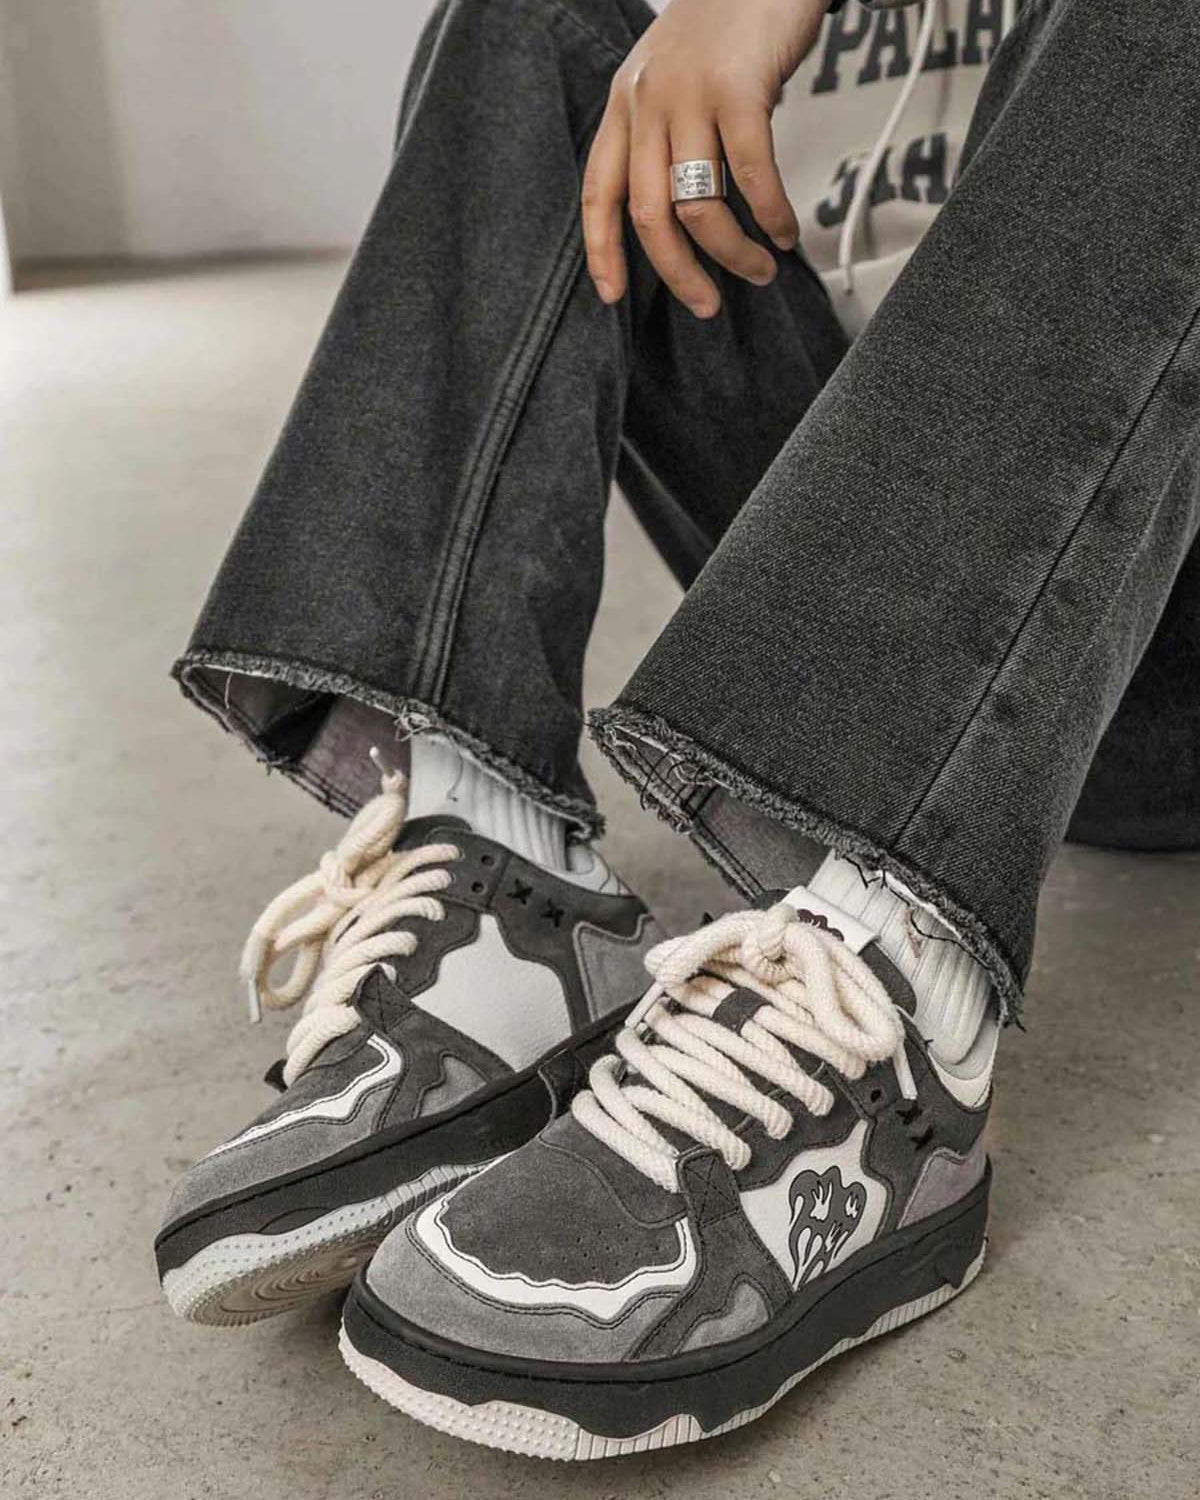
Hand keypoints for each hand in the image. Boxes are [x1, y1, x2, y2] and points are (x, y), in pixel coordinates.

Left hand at [582, 0, 828, 318]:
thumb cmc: (727, 23)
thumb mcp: (673, 74)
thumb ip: (665, 131)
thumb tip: (680, 211)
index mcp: (626, 104)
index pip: (599, 191)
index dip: (601, 251)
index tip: (612, 297)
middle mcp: (648, 102)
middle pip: (649, 217)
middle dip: (679, 274)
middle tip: (707, 306)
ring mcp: (690, 95)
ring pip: (698, 206)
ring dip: (733, 253)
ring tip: (761, 270)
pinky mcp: (739, 90)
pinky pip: (752, 176)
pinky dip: (771, 215)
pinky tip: (785, 232)